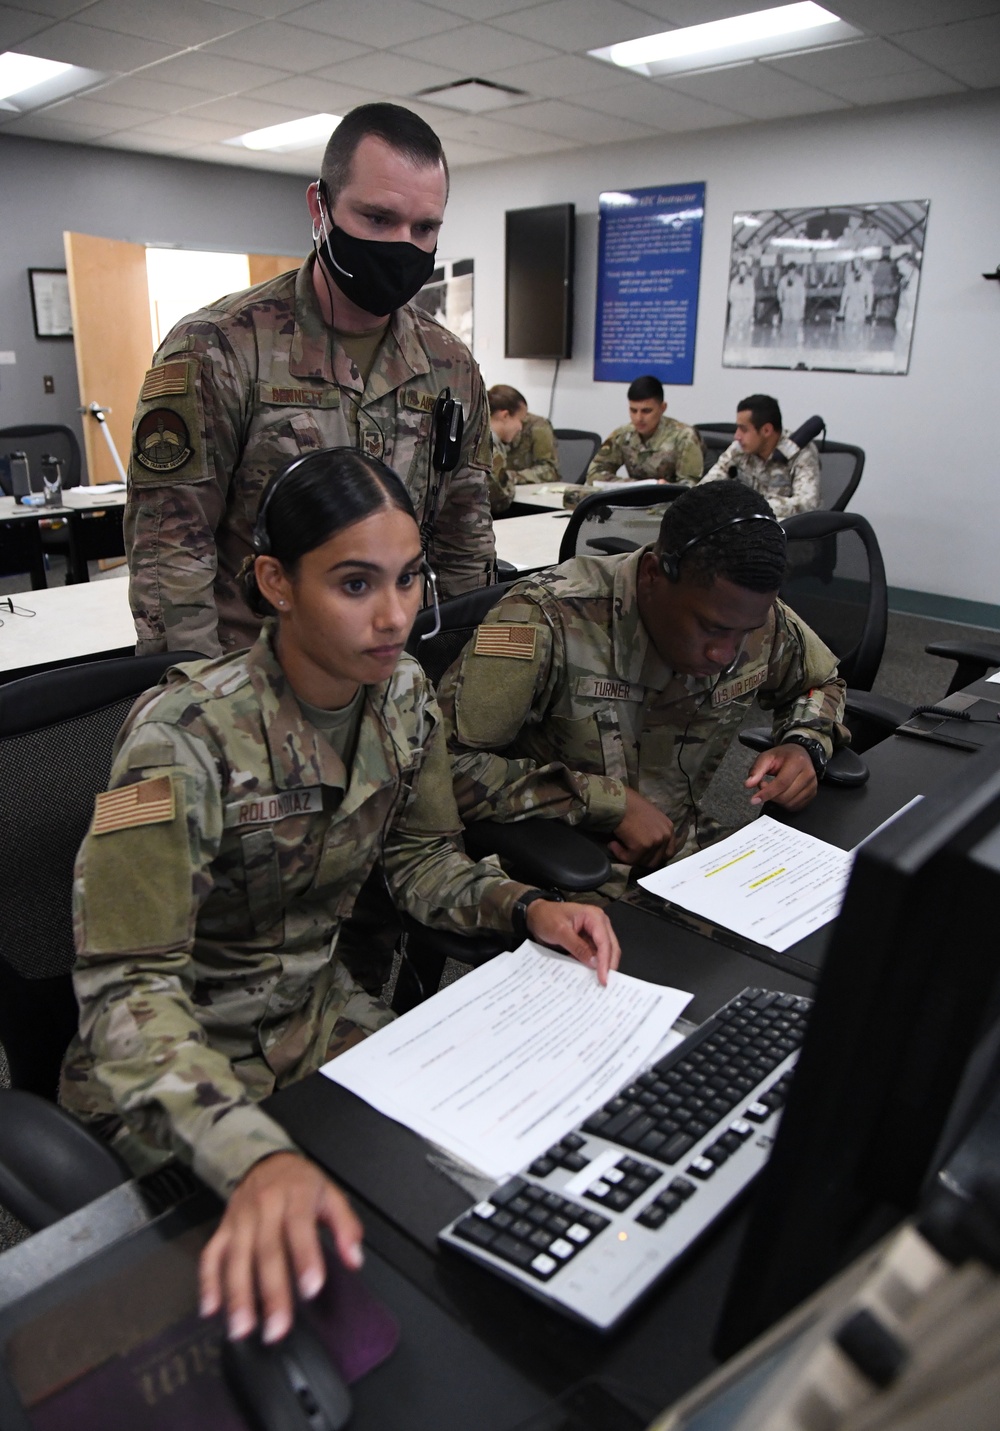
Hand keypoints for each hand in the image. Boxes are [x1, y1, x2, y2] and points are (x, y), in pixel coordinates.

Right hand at [199, 1152, 362, 1343]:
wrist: (267, 1161)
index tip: (311, 1288)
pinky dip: (208, 1282)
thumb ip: (346, 1226)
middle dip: (271, 1292)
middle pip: (266, 1251)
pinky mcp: (223, 1229)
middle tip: (277, 1327)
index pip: (299, 1227)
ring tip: (242, 1327)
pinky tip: (210, 1308)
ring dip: (237, 1295)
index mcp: (295, 1196)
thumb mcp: (331, 1194)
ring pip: (235, 1258)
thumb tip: (354, 1259)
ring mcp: (240, 1219)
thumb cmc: (300, 1183)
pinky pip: (211, 1255)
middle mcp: (264, 1207)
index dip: (305, 1258)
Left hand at [525, 900, 620, 985]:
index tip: (603, 979)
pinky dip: (593, 965)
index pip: (604, 942)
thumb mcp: (560, 932)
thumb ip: (577, 947)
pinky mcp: (590, 940)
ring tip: (598, 983)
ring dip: (601, 966)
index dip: (605, 962)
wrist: (536, 915)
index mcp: (594, 917)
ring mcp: (596, 932)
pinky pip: (595, 954)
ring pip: (605, 952)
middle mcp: (600, 923)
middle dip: (608, 966)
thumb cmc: (546, 918)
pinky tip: (588, 975)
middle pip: (610, 947)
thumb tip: (594, 964)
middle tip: (604, 984)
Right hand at [609, 787, 675, 867]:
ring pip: (643, 862)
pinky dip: (620, 854)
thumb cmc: (631, 805)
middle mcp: (665, 836)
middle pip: (656, 860)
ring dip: (629, 857)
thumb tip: (649, 850)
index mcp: (669, 828)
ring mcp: (655, 842)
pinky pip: (630, 859)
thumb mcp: (652, 818)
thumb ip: (655, 832)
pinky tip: (613, 844)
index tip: (644, 855)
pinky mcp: (642, 847)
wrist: (618, 802)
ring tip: (618, 845)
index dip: (656, 856)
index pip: (669, 852)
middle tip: (629, 852)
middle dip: (642, 859)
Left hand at [744, 744, 817, 811]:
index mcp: (797, 762)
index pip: (782, 783)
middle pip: (785, 796)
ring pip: (790, 803)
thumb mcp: (766, 757)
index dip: (767, 793)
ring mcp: (812, 785)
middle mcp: (808, 774)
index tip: (754, 799)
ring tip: (773, 788)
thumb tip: (749, 784)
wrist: (800, 753)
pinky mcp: (812, 794)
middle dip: (770, 796)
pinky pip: (796, 806)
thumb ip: (756, 770)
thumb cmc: (783, 756)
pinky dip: (785, 804)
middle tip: (764, 786)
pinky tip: (781, 793)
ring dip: (777, 800)